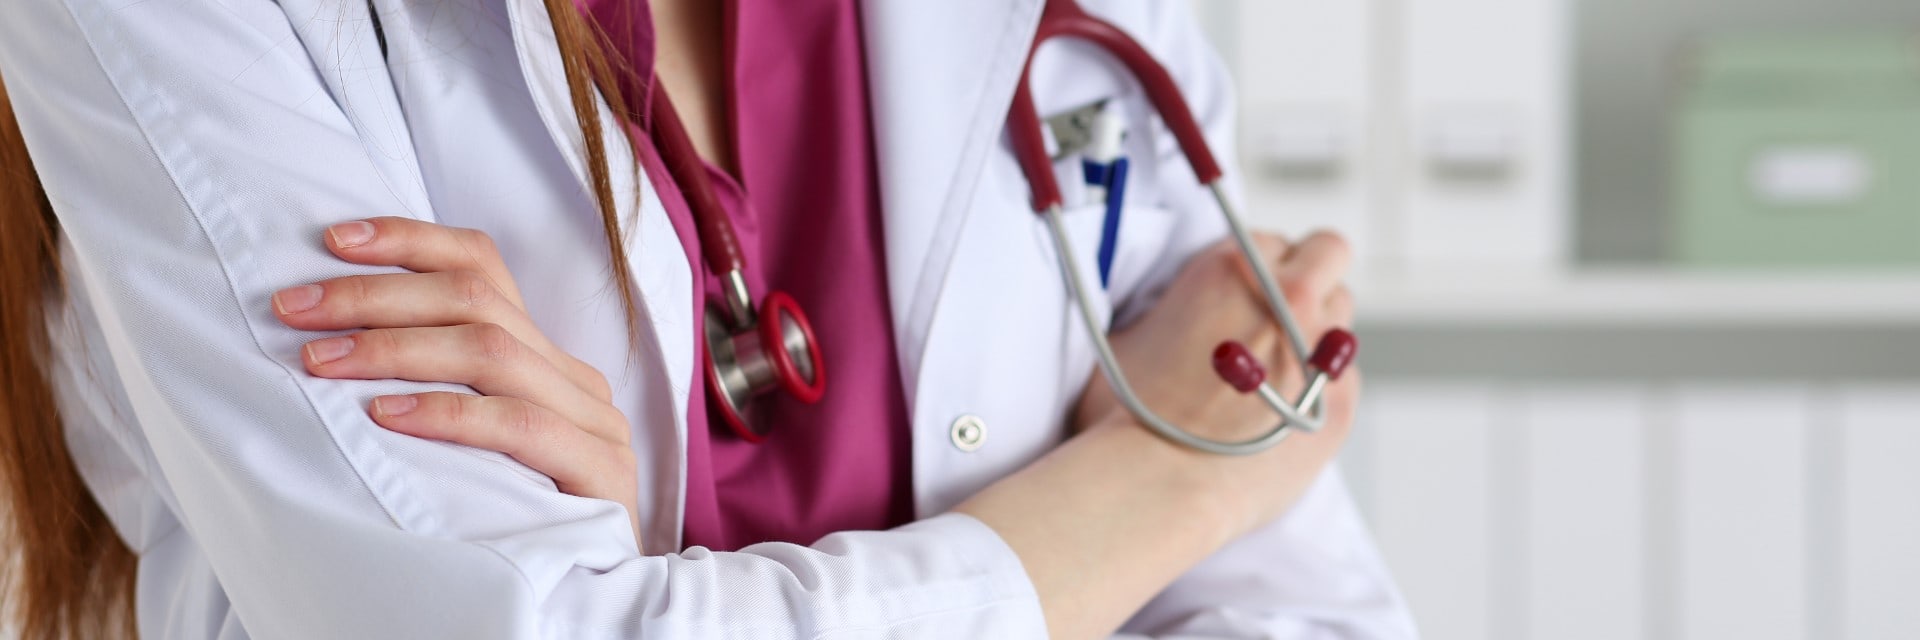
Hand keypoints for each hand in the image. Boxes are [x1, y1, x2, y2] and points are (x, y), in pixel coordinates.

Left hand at [271, 217, 641, 547]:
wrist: (594, 596)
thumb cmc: (513, 521)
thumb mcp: (470, 443)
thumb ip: (437, 392)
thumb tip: (328, 342)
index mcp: (545, 358)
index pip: (482, 266)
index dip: (409, 241)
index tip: (330, 240)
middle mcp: (574, 378)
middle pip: (476, 299)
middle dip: (375, 296)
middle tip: (294, 310)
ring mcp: (595, 423)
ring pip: (493, 351)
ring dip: (395, 347)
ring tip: (322, 361)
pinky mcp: (601, 473)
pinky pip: (520, 427)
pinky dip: (449, 414)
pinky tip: (388, 415)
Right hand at [1073, 231, 1358, 535]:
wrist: (1158, 481)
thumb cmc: (1131, 414)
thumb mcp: (1127, 334)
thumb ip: (1161, 308)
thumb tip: (1167, 316)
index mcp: (1232, 267)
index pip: (1271, 240)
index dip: (1258, 269)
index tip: (1246, 295)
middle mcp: (1289, 295)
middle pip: (1328, 253)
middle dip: (1311, 274)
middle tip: (1282, 312)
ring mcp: (1323, 348)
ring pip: (1343, 313)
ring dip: (1318, 329)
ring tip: (1280, 367)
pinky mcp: (1340, 401)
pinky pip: (1346, 375)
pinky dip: (1322, 386)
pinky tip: (1286, 409)